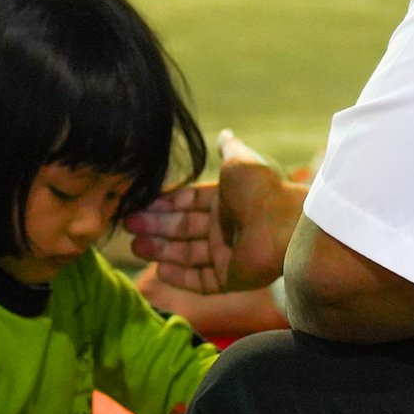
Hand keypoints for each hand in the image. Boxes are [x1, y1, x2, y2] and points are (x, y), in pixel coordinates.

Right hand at [126, 134, 308, 293]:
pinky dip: (179, 277)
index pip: (190, 202)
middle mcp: (227, 227)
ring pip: (187, 254)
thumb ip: (228, 150)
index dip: (166, 202)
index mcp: (228, 200)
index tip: (141, 203)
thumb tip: (224, 133)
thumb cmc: (259, 190)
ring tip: (135, 246)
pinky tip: (158, 270)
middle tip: (129, 225)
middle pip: (184, 228)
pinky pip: (200, 280)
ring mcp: (228, 254)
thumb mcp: (238, 161)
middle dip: (156, 226)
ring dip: (161, 250)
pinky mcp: (231, 279)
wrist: (284, 224)